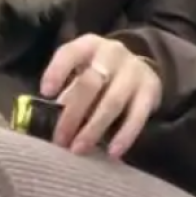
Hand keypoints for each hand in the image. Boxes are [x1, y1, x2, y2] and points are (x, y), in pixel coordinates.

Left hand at [40, 34, 161, 158]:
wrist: (140, 65)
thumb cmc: (99, 69)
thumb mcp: (83, 67)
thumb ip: (68, 86)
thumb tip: (50, 116)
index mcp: (89, 45)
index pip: (70, 53)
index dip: (56, 71)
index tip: (45, 93)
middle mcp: (112, 53)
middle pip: (90, 83)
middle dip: (72, 114)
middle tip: (60, 139)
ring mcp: (133, 71)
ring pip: (112, 102)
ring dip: (93, 129)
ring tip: (79, 149)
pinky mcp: (150, 91)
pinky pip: (137, 116)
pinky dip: (124, 136)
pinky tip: (111, 152)